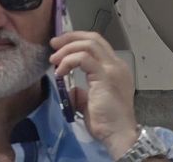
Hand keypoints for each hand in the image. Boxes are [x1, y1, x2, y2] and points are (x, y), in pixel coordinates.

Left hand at [50, 31, 139, 157]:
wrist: (119, 135)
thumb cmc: (106, 123)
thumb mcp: (91, 103)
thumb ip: (83, 92)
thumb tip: (71, 89)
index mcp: (116, 69)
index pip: (97, 44)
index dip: (77, 40)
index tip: (60, 46)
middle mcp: (117, 65)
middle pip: (93, 38)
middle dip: (70, 38)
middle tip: (53, 44)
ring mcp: (113, 69)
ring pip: (88, 44)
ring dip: (67, 49)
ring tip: (54, 60)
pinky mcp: (105, 76)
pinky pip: (83, 58)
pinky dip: (68, 61)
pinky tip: (60, 72)